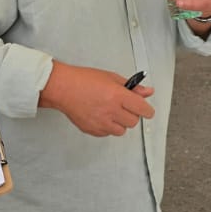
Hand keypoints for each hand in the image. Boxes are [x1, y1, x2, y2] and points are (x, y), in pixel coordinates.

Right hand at [38, 62, 154, 136]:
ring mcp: (101, 122)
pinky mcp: (92, 130)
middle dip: (131, 114)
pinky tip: (101, 116)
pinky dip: (108, 127)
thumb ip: (132, 87)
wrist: (63, 88)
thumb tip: (147, 92)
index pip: (143, 109)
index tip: (146, 110)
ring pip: (122, 131)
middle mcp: (111, 110)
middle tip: (123, 106)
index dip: (147, 110)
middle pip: (133, 122)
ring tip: (111, 112)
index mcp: (118, 95)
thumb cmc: (83, 80)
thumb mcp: (111, 78)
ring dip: (120, 123)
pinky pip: (108, 134)